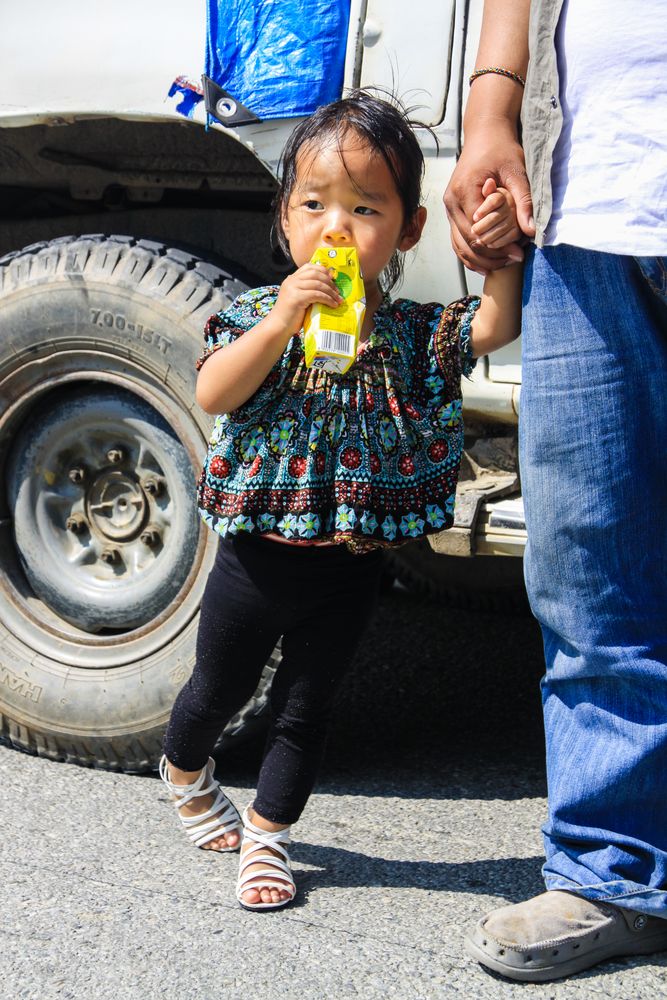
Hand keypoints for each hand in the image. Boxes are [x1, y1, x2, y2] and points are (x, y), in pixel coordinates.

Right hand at [272, 263, 342, 333]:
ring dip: (331, 292)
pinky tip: (333, 305)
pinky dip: (327, 299)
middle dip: (329, 282)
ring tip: (338, 300)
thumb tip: (326, 288)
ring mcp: (293, 288)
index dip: (322, 270)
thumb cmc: (290, 316)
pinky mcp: (297, 298)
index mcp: (291, 279)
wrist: (278, 326)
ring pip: (318, 284)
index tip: (332, 278)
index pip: (309, 267)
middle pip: (315, 273)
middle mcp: (291, 281)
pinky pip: (317, 294)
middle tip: (337, 291)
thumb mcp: (299, 298)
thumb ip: (307, 291)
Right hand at [444, 127, 534, 272]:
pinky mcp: (452, 211)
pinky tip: (487, 263)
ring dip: (481, 258)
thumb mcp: (516, 172)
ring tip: (504, 264)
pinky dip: (471, 253)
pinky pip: (458, 239)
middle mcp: (451, 202)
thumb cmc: (500, 149)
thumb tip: (531, 230)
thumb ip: (523, 201)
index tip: (518, 252)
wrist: (485, 134)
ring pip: (460, 245)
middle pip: (468, 242)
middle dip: (491, 255)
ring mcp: (449, 208)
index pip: (478, 231)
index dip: (498, 246)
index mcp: (463, 191)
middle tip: (515, 260)